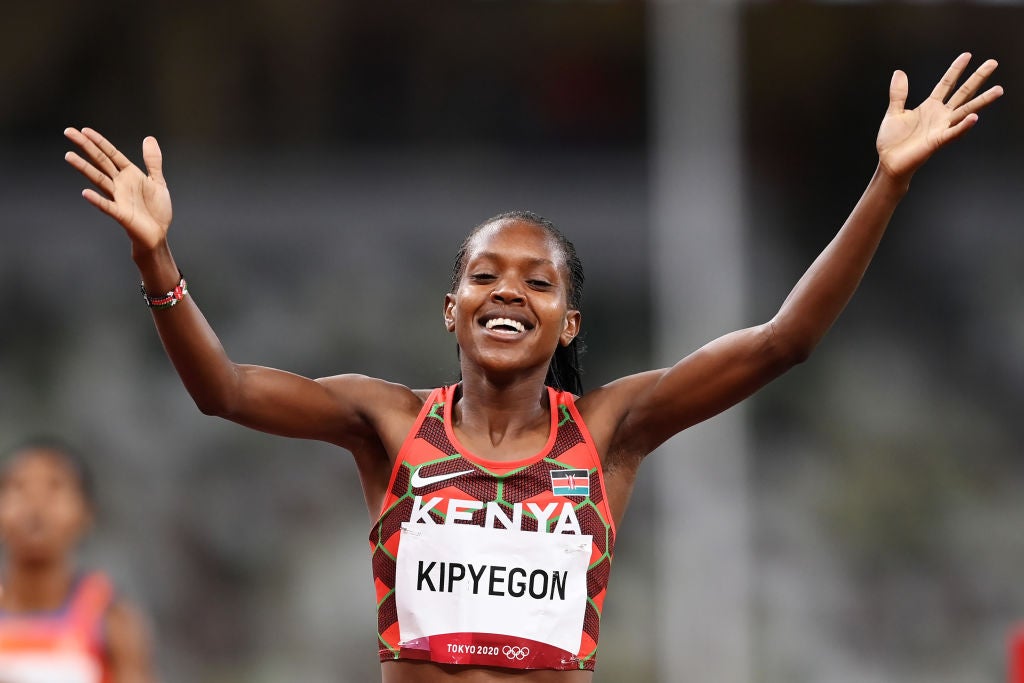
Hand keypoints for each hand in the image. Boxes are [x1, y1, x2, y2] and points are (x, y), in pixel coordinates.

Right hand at [64, 128, 171, 251]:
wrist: (158, 234)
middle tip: (69, 132)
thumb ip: (153, 161)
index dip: (99, 142)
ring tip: (69, 156)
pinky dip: (96, 200)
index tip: (84, 130)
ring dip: (84, 168)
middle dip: (86, 147)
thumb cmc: (156, 209)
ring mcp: (118, 198)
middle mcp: (120, 184)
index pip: (111, 154)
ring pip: (99, 179)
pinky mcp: (121, 214)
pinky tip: (85, 192)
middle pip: (100, 162)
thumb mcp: (158, 181)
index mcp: (129, 175)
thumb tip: (149, 138)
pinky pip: (107, 206)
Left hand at [876, 53, 1002, 183]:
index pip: (946, 84)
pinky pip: (953, 133)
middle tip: (993, 63)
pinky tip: (974, 117)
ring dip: (982, 101)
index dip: (956, 70)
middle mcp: (940, 116)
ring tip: (998, 90)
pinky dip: (963, 126)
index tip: (967, 55)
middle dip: (977, 78)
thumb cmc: (892, 141)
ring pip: (965, 111)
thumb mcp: (894, 112)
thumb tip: (899, 72)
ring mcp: (941, 128)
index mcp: (930, 107)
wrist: (888, 163)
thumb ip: (898, 93)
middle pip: (963, 93)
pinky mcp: (937, 142)